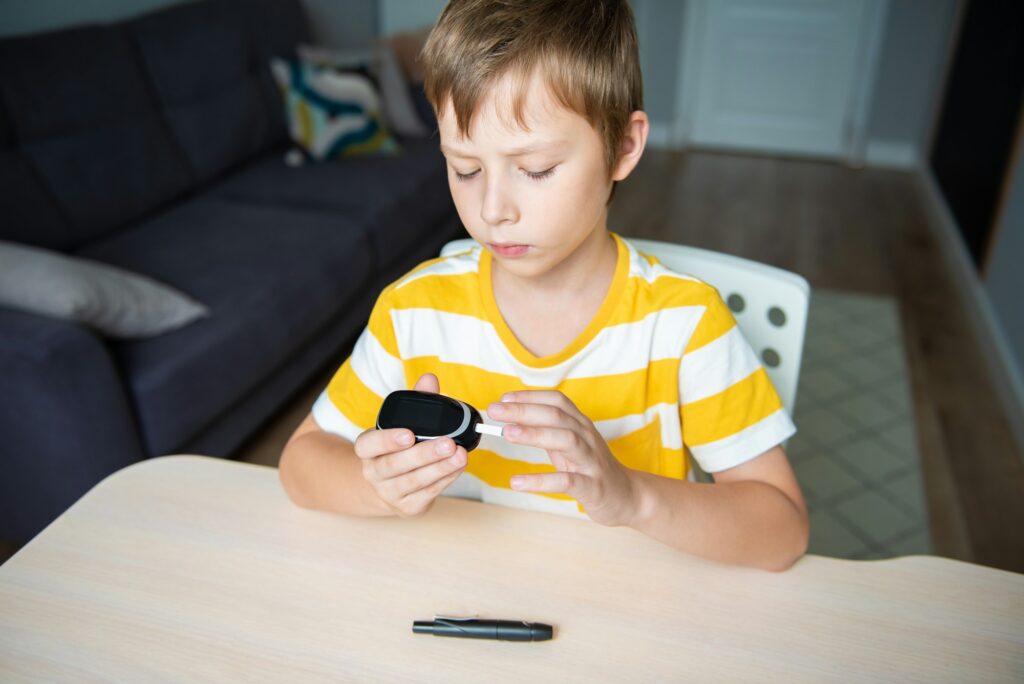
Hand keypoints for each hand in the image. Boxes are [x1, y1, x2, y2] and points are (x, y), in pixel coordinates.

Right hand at [353, 373, 466, 516]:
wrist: (388, 486)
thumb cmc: (398, 447)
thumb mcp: (401, 423)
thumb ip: (416, 400)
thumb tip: (430, 379)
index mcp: (367, 449)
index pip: (368, 445)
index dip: (387, 439)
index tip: (408, 433)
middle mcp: (373, 472)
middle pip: (395, 465)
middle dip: (423, 454)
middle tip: (448, 442)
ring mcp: (389, 492)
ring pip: (413, 482)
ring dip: (440, 468)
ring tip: (460, 455)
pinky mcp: (407, 507)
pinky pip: (427, 494)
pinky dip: (445, 480)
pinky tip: (458, 467)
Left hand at [487, 391, 638, 526]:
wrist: (628, 496)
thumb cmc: (592, 468)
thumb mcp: (570, 445)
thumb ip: (546, 431)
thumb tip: (512, 419)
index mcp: (580, 425)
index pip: (557, 401)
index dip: (530, 396)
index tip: (503, 398)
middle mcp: (587, 437)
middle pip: (556, 415)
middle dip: (524, 410)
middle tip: (495, 411)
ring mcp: (591, 461)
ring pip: (565, 439)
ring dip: (534, 434)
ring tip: (507, 434)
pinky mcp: (592, 486)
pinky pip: (567, 481)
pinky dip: (541, 480)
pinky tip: (517, 482)